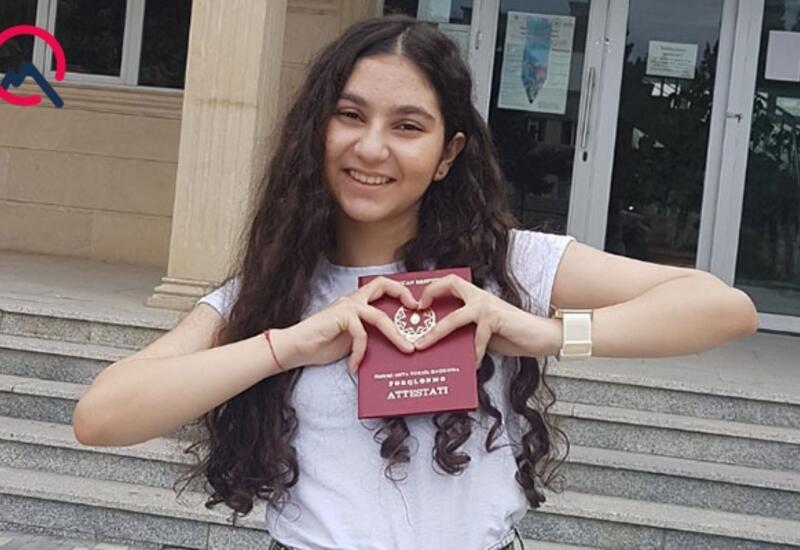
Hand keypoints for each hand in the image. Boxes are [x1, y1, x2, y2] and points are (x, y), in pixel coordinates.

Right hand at [274, 277, 418, 372]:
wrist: (295, 348)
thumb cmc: (321, 345)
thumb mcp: (352, 340)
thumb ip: (369, 336)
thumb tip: (393, 344)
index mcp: (357, 303)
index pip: (381, 288)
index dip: (400, 291)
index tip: (415, 305)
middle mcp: (353, 301)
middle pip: (382, 285)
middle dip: (402, 294)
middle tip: (417, 309)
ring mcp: (346, 307)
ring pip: (379, 317)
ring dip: (395, 335)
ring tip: (406, 350)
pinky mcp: (340, 317)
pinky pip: (361, 334)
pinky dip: (361, 352)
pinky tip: (354, 365)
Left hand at [412, 274, 561, 362]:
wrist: (541, 336)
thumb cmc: (511, 334)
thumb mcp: (482, 330)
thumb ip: (465, 329)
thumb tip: (440, 342)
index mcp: (475, 297)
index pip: (450, 281)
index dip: (432, 288)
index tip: (419, 304)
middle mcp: (479, 297)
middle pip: (450, 284)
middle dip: (429, 295)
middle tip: (416, 312)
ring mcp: (487, 307)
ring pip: (454, 319)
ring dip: (436, 334)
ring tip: (424, 346)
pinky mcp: (495, 319)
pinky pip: (476, 340)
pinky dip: (472, 355)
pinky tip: (472, 365)